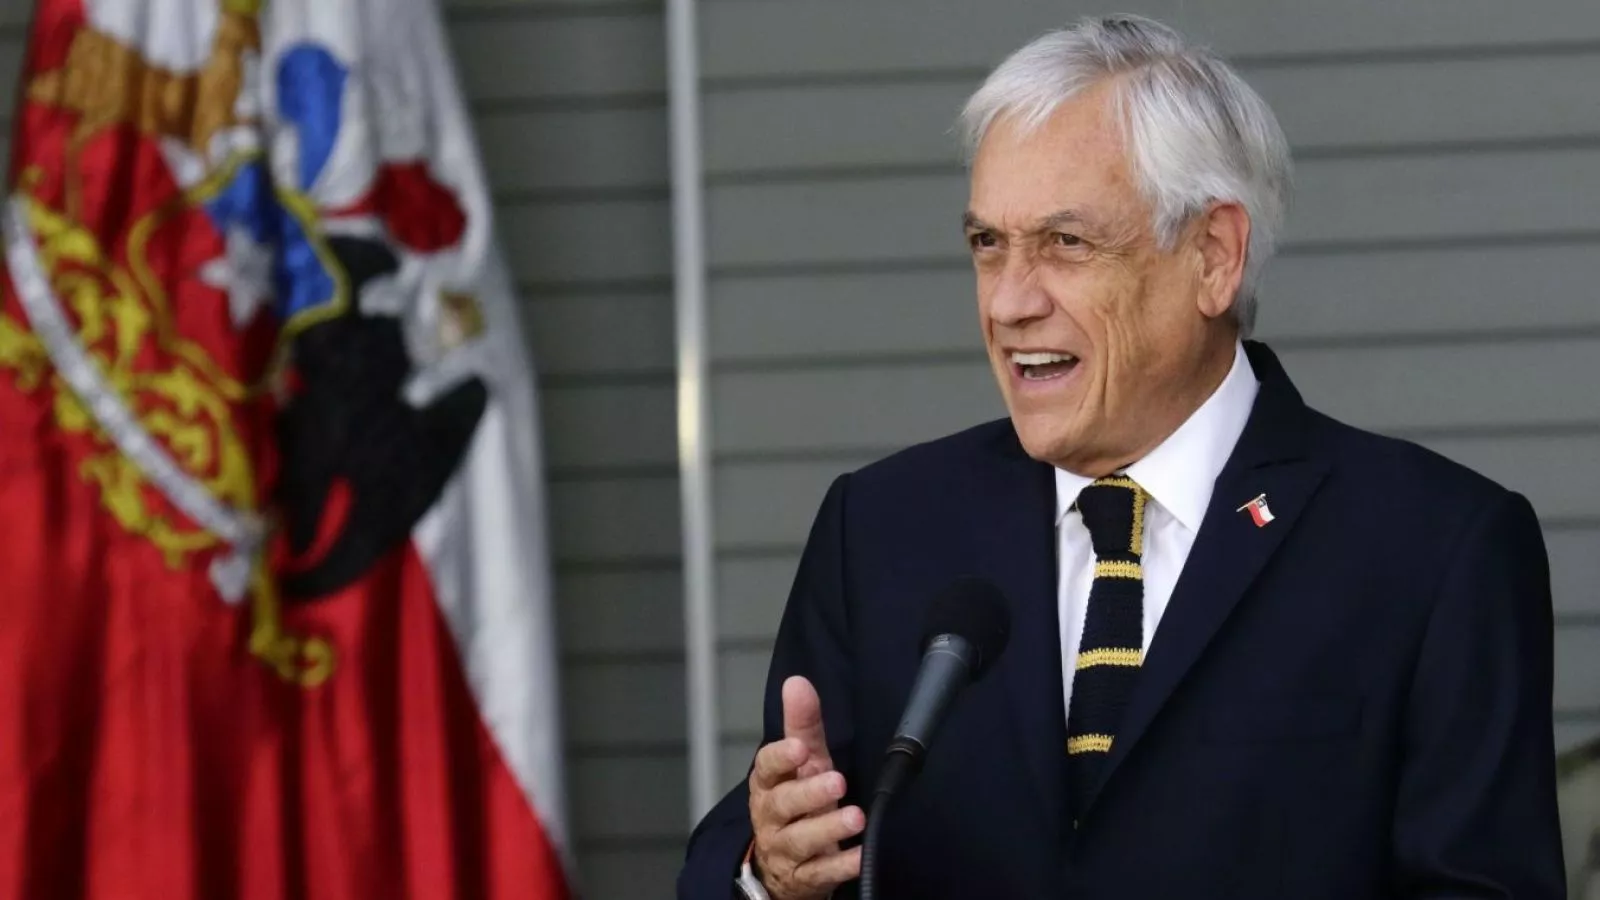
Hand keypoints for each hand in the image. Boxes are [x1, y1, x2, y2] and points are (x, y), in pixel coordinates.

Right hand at [748, 676, 863, 899]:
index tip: (800, 748)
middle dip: (808, 793)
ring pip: (800, 840)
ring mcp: (785, 850)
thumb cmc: (795, 803)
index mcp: (768, 784)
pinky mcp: (803, 878)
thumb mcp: (802, 763)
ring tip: (856, 817)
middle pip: (782, 804)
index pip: (767, 768)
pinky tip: (860, 855)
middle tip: (836, 781)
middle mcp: (771, 817)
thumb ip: (802, 725)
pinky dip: (840, 865)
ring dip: (827, 828)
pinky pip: (820, 873)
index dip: (781, 758)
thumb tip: (797, 682)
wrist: (780, 868)